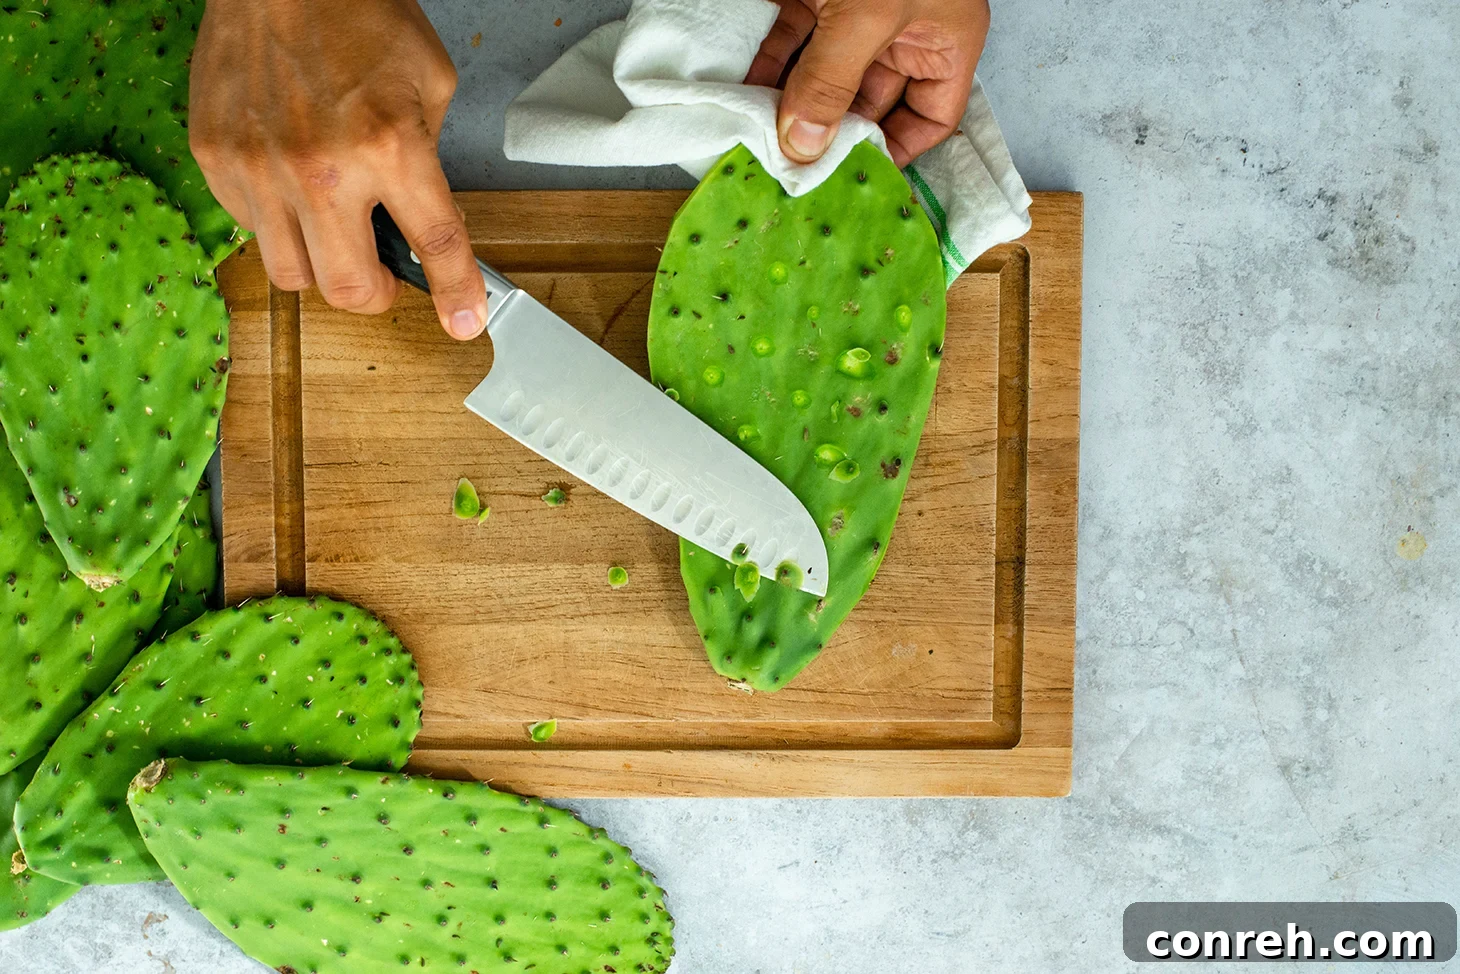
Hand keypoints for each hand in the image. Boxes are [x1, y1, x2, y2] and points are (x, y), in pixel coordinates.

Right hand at [190, 0, 486, 339]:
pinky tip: (290, 184)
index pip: (434, 244)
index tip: (465, 323)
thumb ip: (429, 158)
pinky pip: (250, 227)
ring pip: (293, 273)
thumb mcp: (429, 82)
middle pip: (349, 289)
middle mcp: (321, 168)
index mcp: (389, 145)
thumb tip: (423, 217)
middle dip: (375, 293)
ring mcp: (259, 168)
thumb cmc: (357, 14)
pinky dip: (276, 221)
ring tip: (334, 226)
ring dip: (322, 264)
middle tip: (384, 274)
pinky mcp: (215, 158)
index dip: (457, 295)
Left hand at [745, 0, 990, 167]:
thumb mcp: (867, 16)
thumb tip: (803, 146)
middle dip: (833, 134)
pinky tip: (747, 94)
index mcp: (944, 39)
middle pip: (870, 103)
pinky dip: (769, 68)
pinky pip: (792, 42)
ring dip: (794, 107)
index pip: (931, 119)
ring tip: (764, 141)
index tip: (852, 180)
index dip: (896, 152)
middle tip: (797, 169)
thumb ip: (832, 82)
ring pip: (826, 76)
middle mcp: (903, 31)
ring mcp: (858, 13)